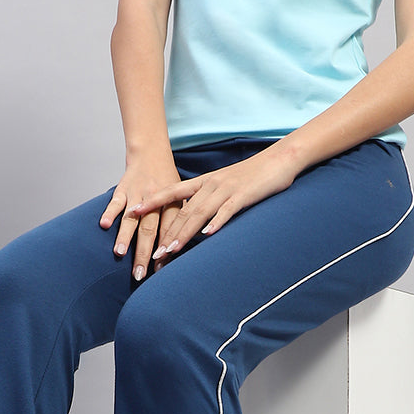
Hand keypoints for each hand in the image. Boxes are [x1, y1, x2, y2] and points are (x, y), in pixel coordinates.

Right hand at [99, 153, 184, 281]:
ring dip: (126, 236)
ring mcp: (138, 194)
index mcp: (172, 204)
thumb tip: (175, 253)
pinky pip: (116, 201)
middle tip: (139, 273)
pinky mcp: (123, 188)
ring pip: (132, 218)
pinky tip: (104, 225)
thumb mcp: (181, 198)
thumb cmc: (168, 182)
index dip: (165, 251)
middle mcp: (155, 200)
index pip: (169, 231)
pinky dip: (110, 212)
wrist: (152, 153)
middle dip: (144, 253)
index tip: (160, 271)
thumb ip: (179, 221)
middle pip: (150, 229)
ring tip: (120, 254)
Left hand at [129, 147, 298, 264]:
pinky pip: (227, 210)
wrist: (280, 159)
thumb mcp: (226, 185)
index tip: (133, 213)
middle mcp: (211, 184)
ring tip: (171, 251)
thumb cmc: (253, 175)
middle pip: (183, 211)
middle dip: (167, 233)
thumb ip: (210, 198)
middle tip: (154, 254)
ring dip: (184, 234)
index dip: (152, 203)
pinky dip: (216, 223)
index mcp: (205, 181)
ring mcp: (227, 189)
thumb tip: (197, 217)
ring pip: (199, 213)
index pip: (172, 192)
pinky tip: (207, 236)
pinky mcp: (244, 195)